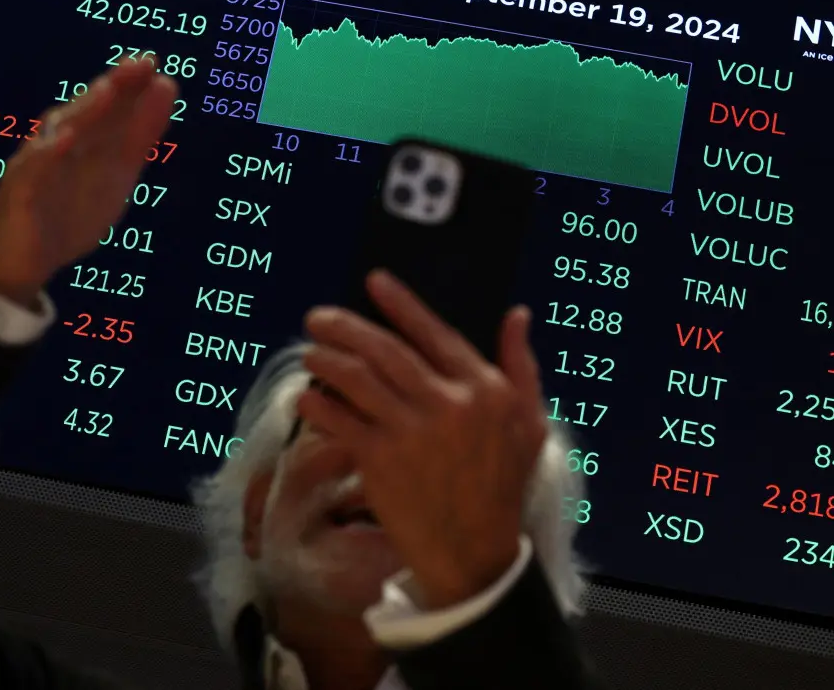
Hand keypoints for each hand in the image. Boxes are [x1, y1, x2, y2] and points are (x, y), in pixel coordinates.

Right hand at [0, 59, 177, 306]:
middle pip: (86, 111)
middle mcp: (59, 145)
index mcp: (84, 142)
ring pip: (59, 132)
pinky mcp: (18, 192)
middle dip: (112, 88)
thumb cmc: (68, 215)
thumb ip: (139, 138)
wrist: (22, 263)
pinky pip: (31, 170)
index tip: (153, 63)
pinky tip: (65, 140)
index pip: (108, 109)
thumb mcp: (116, 176)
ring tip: (107, 90)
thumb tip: (166, 92)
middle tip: (139, 64)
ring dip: (83, 111)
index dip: (129, 86)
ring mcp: (36, 166)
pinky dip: (46, 153)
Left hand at [297, 270, 546, 607]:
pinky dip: (318, 405)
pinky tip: (305, 396)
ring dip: (326, 361)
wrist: (475, 553)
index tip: (373, 280)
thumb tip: (518, 314)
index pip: (434, 334)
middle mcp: (447, 404)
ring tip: (309, 353)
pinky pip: (340, 420)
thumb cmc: (501, 485)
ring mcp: (411, 432)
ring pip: (357, 380)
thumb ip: (521, 365)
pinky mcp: (380, 460)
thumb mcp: (529, 423)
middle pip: (386, 351)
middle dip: (345, 327)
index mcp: (483, 389)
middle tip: (317, 318)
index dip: (401, 304)